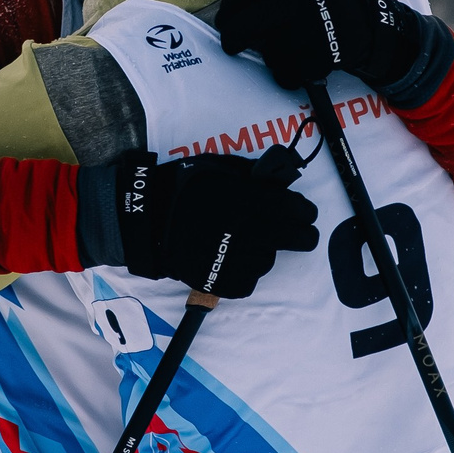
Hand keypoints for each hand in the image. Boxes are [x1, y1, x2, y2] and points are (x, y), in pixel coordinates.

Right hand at [88, 150, 319, 297]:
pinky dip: (242, 272)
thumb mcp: (220, 169)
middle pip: (301, 240)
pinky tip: (227, 258)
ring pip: (271, 260)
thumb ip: (254, 175)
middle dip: (303, 234)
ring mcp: (241, 261)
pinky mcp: (227, 283)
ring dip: (263, 252)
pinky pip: (249, 280)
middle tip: (297, 233)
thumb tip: (281, 180)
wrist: (148, 223)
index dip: (305, 211)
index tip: (303, 213)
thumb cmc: (183, 190)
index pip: (300, 210)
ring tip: (240, 243)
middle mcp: (254, 233)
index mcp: (254, 202)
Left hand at [215, 0, 421, 90]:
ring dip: (264, 54)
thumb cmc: (331, 1)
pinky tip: (296, 64)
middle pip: (249, 20)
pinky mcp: (319, 59)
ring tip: (278, 49)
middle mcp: (307, 0)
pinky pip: (284, 71)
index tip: (225, 11)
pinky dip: (284, 73)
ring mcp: (313, 31)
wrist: (374, 29)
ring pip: (266, 49)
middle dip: (231, 34)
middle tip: (229, 41)